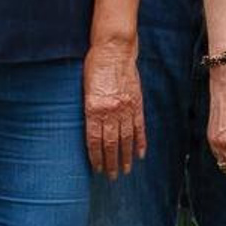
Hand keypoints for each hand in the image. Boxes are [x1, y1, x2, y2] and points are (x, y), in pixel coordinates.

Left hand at [83, 39, 146, 180]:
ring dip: (126, 156)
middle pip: (111, 143)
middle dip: (111, 162)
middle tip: (112, 177)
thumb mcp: (84, 89)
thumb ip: (89, 110)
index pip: (95, 140)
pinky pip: (139, 126)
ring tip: (126, 170)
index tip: (97, 170)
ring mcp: (126, 107)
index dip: (96, 157)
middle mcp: (111, 111)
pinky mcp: (137, 103)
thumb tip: (91, 130)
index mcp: (94, 108)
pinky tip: (140, 153)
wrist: (114, 49)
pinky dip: (140, 141)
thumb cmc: (94, 66)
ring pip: (126, 138)